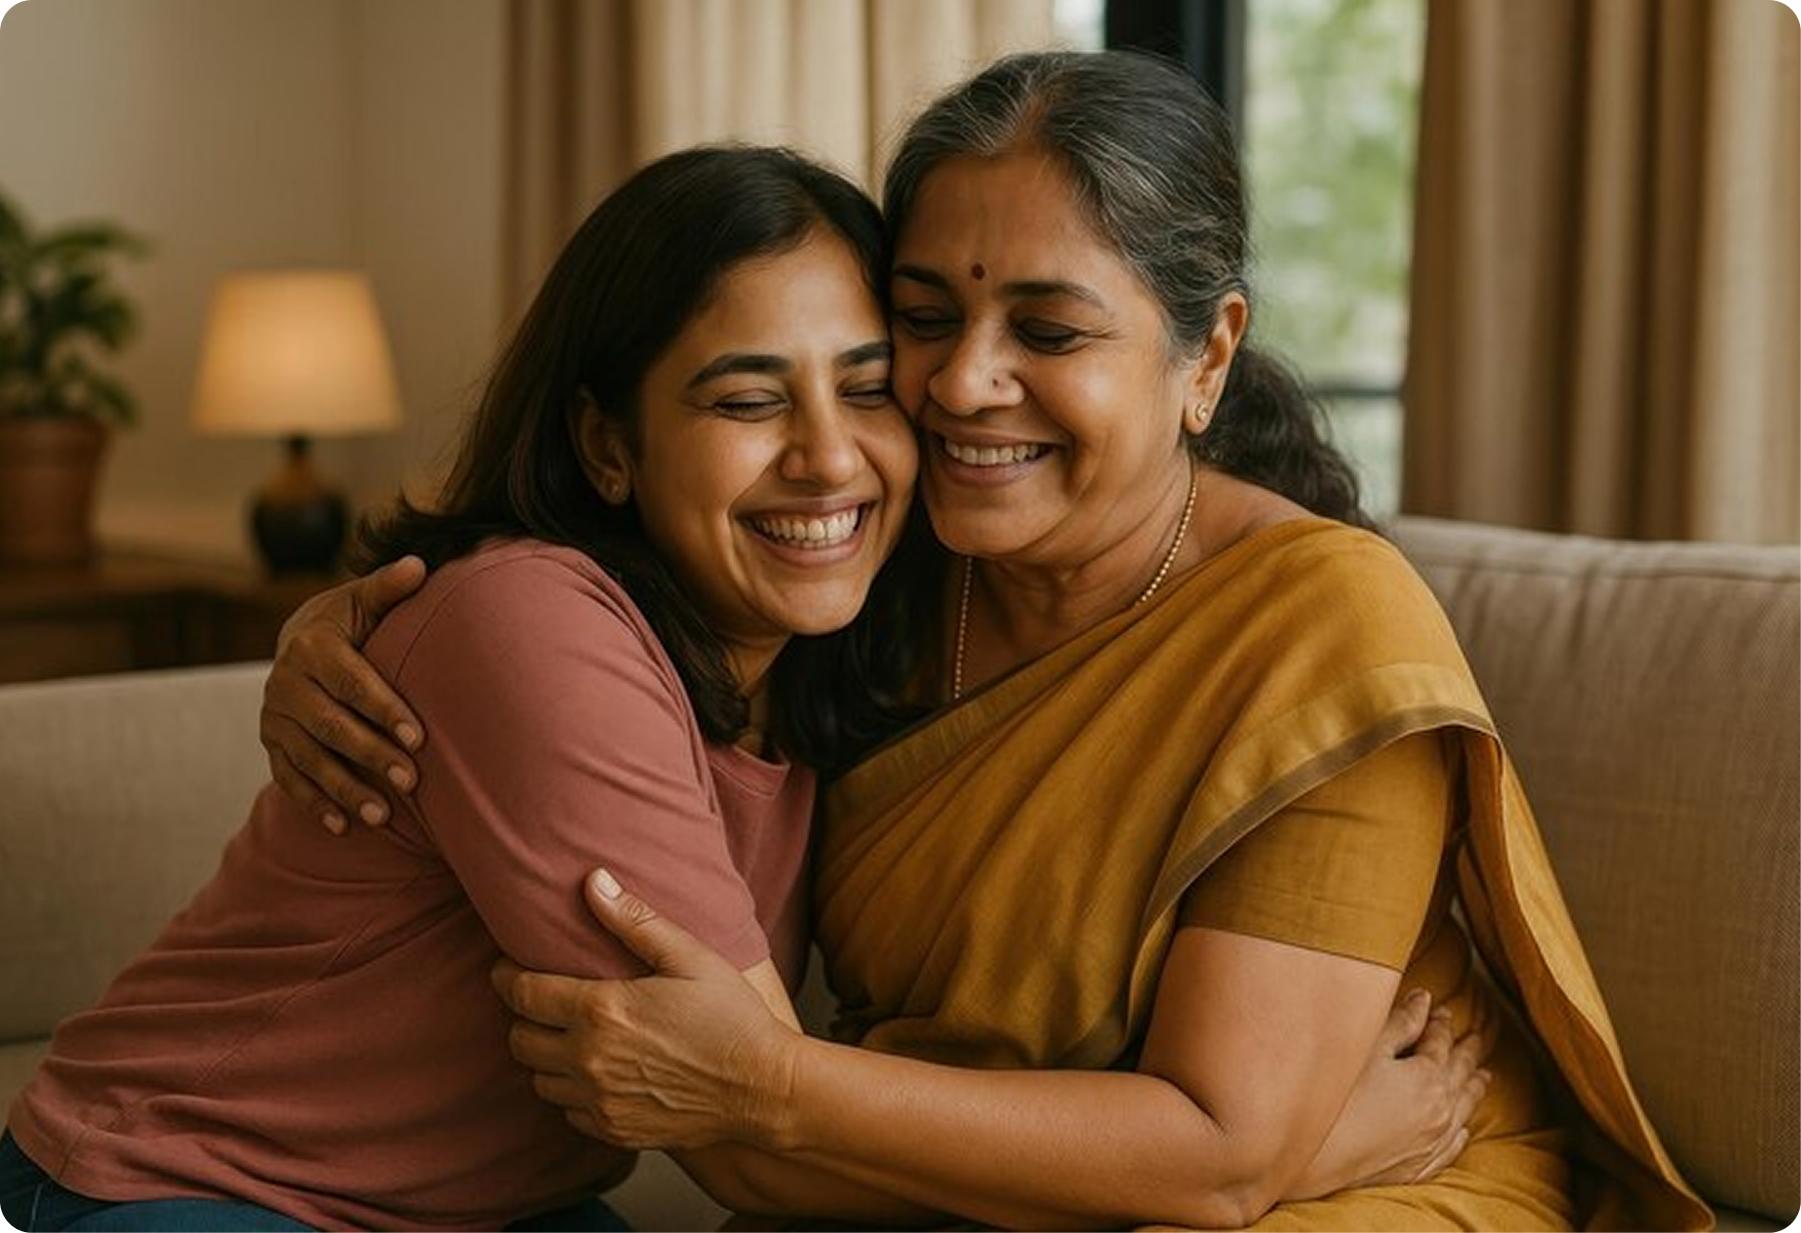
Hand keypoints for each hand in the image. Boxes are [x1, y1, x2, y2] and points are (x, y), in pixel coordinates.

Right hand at [260, 555, 427, 832]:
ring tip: (382, 815)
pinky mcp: (270, 743)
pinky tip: (342, 826)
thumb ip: (389, 587)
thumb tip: (420, 566)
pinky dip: (314, 803)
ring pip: (309, 758)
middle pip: (331, 727)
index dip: (385, 711)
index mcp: (312, 647)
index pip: (352, 683)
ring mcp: (274, 717)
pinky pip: (288, 777)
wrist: (299, 640)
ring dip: (344, 789)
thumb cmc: (349, 622)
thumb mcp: (364, 601)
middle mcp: (285, 683)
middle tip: (411, 780)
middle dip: (371, 755)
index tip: (420, 738)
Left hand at [492, 869, 799, 1150]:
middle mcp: (590, 1059)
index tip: (505, 967)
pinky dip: (570, 1090)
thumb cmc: (733, 1017)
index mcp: (602, 1010)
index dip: (505, 976)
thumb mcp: (690, 957)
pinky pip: (567, 1111)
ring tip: (568, 1035)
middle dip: (523, 1016)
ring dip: (545, 1055)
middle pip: (520, 1039)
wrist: (764, 1089)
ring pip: (539, 1079)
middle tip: (541, 1000)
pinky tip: (596, 1071)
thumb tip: (594, 881)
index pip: (524, 993)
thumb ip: (635, 921)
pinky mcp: (614, 1129)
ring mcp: (600, 1100)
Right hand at [1288, 989, 1489, 1199]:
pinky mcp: (1419, 1167)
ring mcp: (1432, 1142)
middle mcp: (1440, 1110)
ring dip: (1474, 1088)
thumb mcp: (1368, 1049)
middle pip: (1460, 1073)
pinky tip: (1464, 1128)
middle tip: (1475, 1037)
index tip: (1442, 1011)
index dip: (1440, 1023)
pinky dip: (1461, 1131)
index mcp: (1427, 1077)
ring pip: (1464, 1109)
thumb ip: (1400, 1023)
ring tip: (1483, 1076)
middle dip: (1467, 1052)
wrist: (1317, 1159)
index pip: (1440, 1041)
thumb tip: (1424, 1000)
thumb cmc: (1337, 1097)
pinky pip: (1452, 1146)